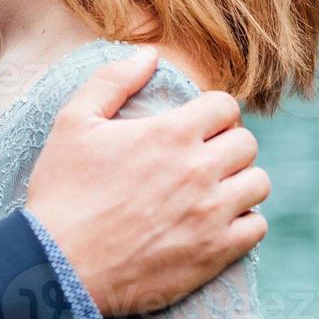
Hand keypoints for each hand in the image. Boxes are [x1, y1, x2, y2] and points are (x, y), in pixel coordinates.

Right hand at [24, 48, 268, 317]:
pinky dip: (243, 221)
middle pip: (246, 142)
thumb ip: (113, 80)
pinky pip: (257, 227)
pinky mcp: (215, 253)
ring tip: (212, 188)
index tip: (196, 124)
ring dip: (239, 181)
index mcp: (170, 133)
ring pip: (259, 183)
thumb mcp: (73, 122)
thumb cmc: (62, 190)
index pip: (225, 105)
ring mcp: (211, 214)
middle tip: (201, 156)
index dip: (211, 110)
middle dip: (225, 142)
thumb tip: (148, 54)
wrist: (59, 264)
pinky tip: (215, 221)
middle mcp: (199, 170)